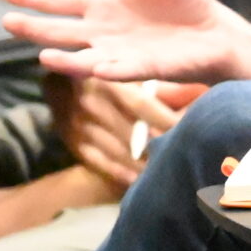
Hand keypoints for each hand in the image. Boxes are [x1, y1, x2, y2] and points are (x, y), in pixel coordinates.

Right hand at [5, 0, 250, 85]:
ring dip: (65, 59)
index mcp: (103, 3)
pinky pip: (123, 71)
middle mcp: (103, 30)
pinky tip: (99, 69)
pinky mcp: (143, 68)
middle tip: (8, 21)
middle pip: (61, 31)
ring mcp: (119, 52)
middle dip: (35, 28)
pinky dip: (110, 70)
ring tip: (43, 56)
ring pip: (84, 58)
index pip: (62, 0)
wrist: (212, 32)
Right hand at [57, 77, 184, 189]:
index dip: (167, 119)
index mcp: (106, 79)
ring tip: (168, 171)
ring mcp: (78, 125)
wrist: (53, 79)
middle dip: (159, 144)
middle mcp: (89, 103)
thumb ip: (160, 83)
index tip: (189, 128)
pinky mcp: (72, 142)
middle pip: (132, 132)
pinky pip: (99, 162)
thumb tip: (197, 95)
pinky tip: (138, 180)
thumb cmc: (104, 71)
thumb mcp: (129, 70)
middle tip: (185, 153)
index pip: (141, 104)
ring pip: (118, 150)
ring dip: (143, 163)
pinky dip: (120, 172)